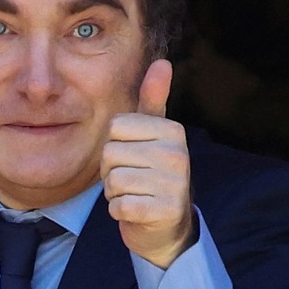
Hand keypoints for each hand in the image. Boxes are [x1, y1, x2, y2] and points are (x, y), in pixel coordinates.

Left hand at [101, 59, 194, 268]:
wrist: (167, 227)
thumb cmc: (152, 173)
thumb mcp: (153, 133)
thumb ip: (153, 99)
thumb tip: (162, 61)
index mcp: (173, 130)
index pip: (116, 127)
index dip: (115, 145)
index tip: (133, 156)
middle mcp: (178, 154)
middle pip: (111, 154)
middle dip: (112, 171)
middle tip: (133, 180)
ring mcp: (174, 185)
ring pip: (113, 181)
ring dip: (115, 193)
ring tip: (136, 194)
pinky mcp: (165, 212)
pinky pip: (119, 206)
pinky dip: (120, 212)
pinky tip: (137, 212)